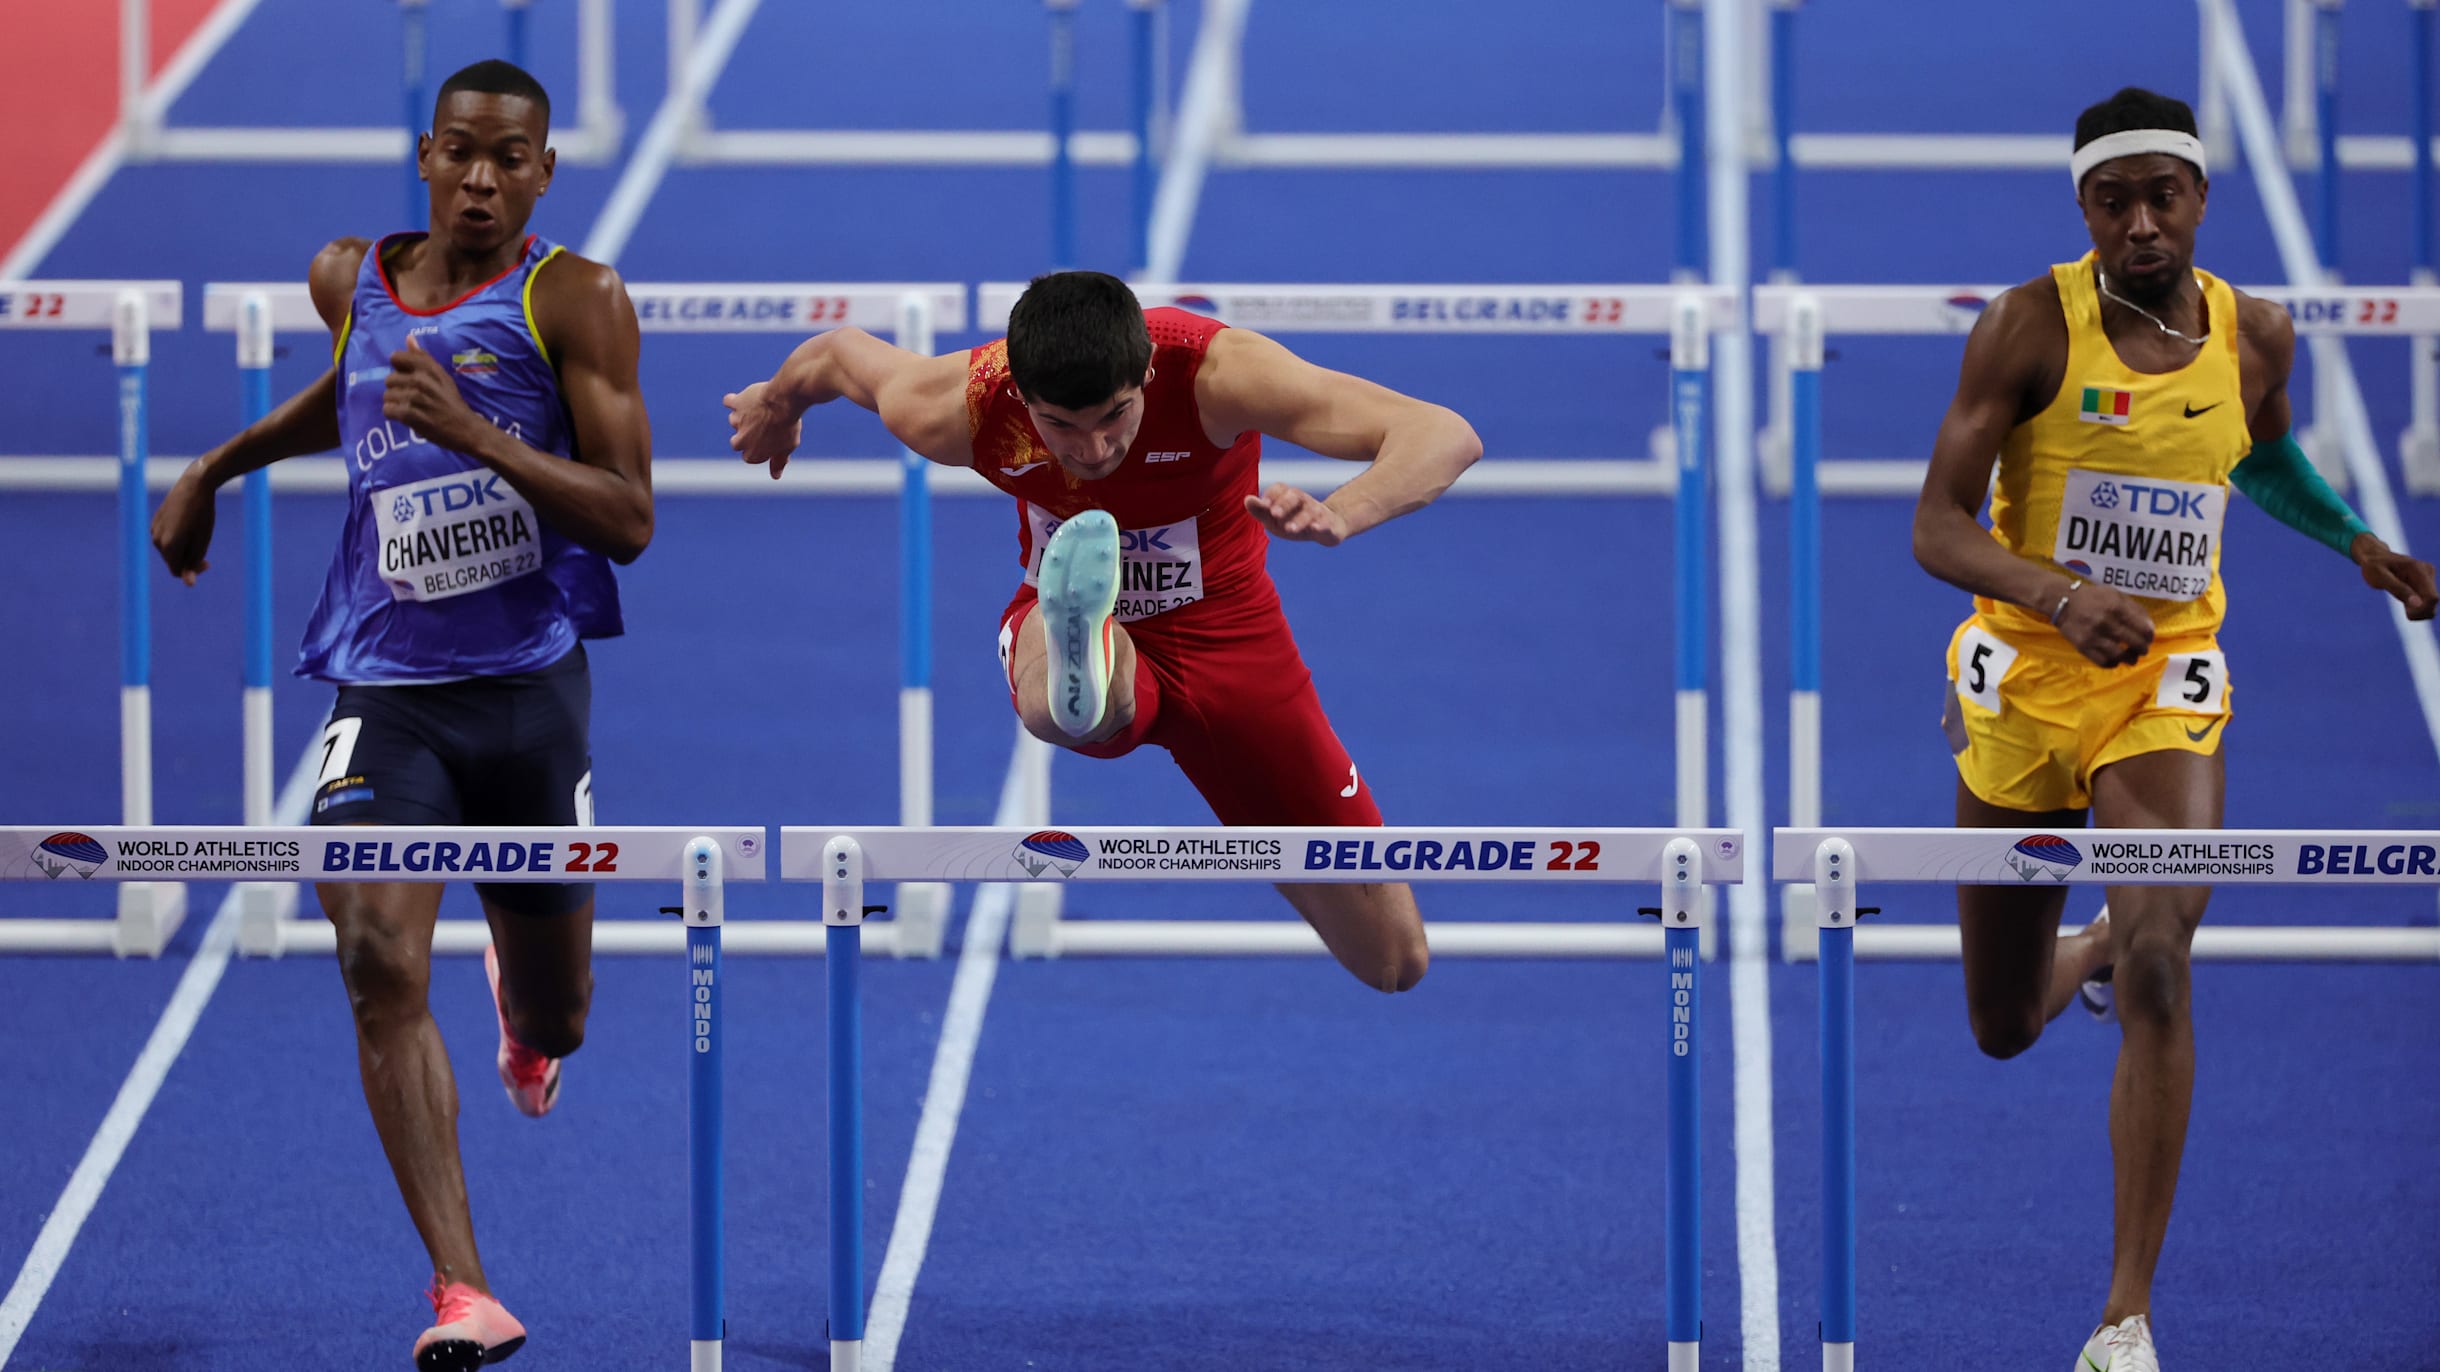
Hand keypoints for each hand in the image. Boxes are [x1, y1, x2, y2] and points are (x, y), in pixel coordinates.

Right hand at [151, 462, 217, 584]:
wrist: (194, 486)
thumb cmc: (203, 515)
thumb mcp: (203, 541)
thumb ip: (193, 562)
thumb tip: (188, 583)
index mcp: (168, 546)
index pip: (178, 571)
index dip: (193, 570)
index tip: (208, 562)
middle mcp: (156, 539)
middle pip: (172, 561)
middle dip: (188, 559)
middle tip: (205, 549)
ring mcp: (153, 529)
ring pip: (169, 549)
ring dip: (183, 548)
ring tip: (197, 533)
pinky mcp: (155, 521)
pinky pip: (166, 538)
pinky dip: (177, 538)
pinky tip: (188, 525)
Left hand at [382, 337, 488, 452]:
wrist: (466, 429)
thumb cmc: (452, 402)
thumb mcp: (442, 376)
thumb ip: (422, 357)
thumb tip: (408, 337)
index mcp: (428, 367)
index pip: (396, 357)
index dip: (399, 369)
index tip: (408, 378)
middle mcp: (420, 379)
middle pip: (389, 379)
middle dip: (397, 389)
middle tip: (412, 398)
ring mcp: (415, 397)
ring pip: (387, 396)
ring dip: (396, 404)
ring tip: (411, 408)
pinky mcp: (410, 414)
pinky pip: (388, 410)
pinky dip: (394, 415)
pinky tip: (406, 417)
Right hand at [723, 381, 804, 478]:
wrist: (784, 402)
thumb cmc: (788, 427)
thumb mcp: (787, 447)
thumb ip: (778, 462)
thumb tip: (775, 476)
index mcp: (752, 454)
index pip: (749, 456)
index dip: (759, 447)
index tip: (770, 439)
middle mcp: (740, 440)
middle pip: (736, 442)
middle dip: (747, 435)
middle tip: (761, 426)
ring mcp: (736, 421)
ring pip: (734, 420)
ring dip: (744, 416)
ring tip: (761, 410)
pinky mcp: (736, 403)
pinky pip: (729, 402)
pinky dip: (734, 400)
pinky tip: (745, 399)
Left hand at [1244, 483, 1348, 546]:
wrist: (1326, 528)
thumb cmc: (1294, 521)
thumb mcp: (1275, 519)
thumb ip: (1261, 511)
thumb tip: (1247, 499)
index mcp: (1288, 496)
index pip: (1279, 488)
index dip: (1271, 495)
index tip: (1264, 505)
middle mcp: (1303, 500)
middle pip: (1295, 495)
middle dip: (1284, 504)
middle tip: (1274, 514)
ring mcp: (1317, 512)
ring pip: (1309, 512)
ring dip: (1299, 520)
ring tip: (1289, 529)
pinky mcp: (1328, 525)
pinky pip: (1326, 523)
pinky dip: (1321, 525)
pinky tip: (1315, 528)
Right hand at [2051, 579, 2153, 667]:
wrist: (2062, 601)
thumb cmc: (2093, 597)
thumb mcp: (2116, 595)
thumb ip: (2134, 609)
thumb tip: (2149, 627)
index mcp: (2117, 608)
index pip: (2143, 628)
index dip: (2149, 636)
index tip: (2148, 638)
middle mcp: (2106, 623)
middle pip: (2134, 644)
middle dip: (2142, 649)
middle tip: (2142, 649)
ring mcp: (2093, 636)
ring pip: (2120, 656)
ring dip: (2130, 659)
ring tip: (2131, 658)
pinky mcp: (2083, 647)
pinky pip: (2103, 662)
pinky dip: (2113, 663)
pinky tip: (2115, 659)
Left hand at [2353, 535, 2438, 620]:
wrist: (2374, 557)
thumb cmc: (2374, 566)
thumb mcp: (2380, 577)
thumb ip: (2398, 589)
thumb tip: (2418, 604)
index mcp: (2419, 569)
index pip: (2432, 597)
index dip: (2421, 609)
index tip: (2407, 612)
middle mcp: (2428, 572)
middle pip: (2433, 602)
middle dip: (2419, 611)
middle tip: (2403, 609)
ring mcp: (2428, 578)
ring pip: (2431, 605)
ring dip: (2417, 610)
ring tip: (2402, 603)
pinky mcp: (2425, 584)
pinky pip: (2426, 604)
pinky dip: (2416, 608)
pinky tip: (2405, 603)